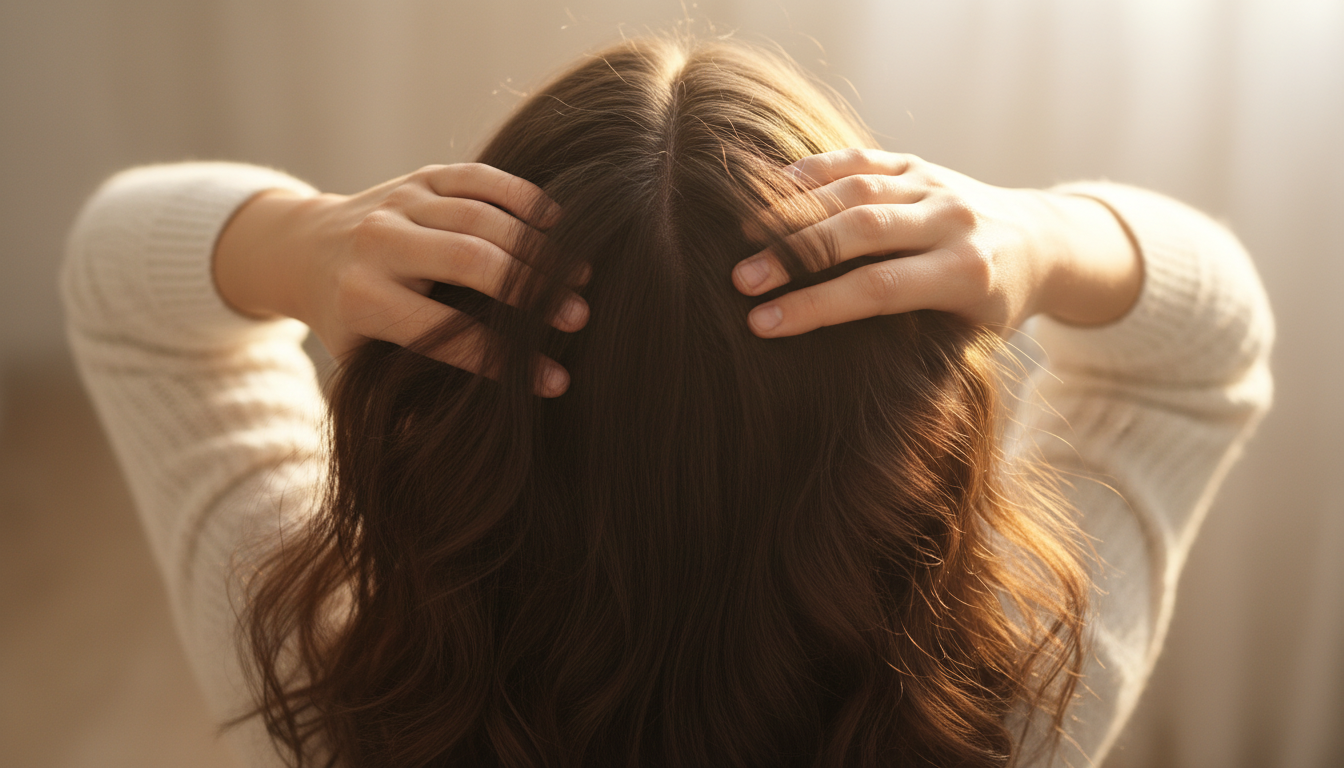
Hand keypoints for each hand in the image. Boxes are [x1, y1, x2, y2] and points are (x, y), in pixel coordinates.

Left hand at [214, 164, 586, 395]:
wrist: (305, 250)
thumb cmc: (349, 322)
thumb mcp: (363, 365)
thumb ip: (407, 397)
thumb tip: (468, 455)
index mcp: (365, 301)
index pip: (446, 333)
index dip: (504, 360)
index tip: (555, 381)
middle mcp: (378, 246)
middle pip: (468, 261)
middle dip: (529, 291)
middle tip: (579, 317)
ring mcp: (399, 204)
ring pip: (480, 217)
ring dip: (537, 247)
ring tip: (580, 275)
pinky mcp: (419, 178)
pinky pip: (479, 179)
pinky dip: (522, 196)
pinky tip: (558, 222)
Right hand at [730, 149, 1141, 336]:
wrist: (1042, 243)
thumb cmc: (994, 309)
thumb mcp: (971, 340)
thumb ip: (918, 347)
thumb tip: (838, 375)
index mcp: (967, 273)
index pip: (878, 289)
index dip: (817, 306)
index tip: (763, 324)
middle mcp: (953, 222)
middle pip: (862, 231)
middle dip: (795, 255)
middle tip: (741, 279)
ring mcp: (935, 185)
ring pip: (858, 188)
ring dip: (796, 209)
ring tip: (743, 234)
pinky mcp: (919, 163)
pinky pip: (863, 159)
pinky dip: (816, 169)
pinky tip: (773, 186)